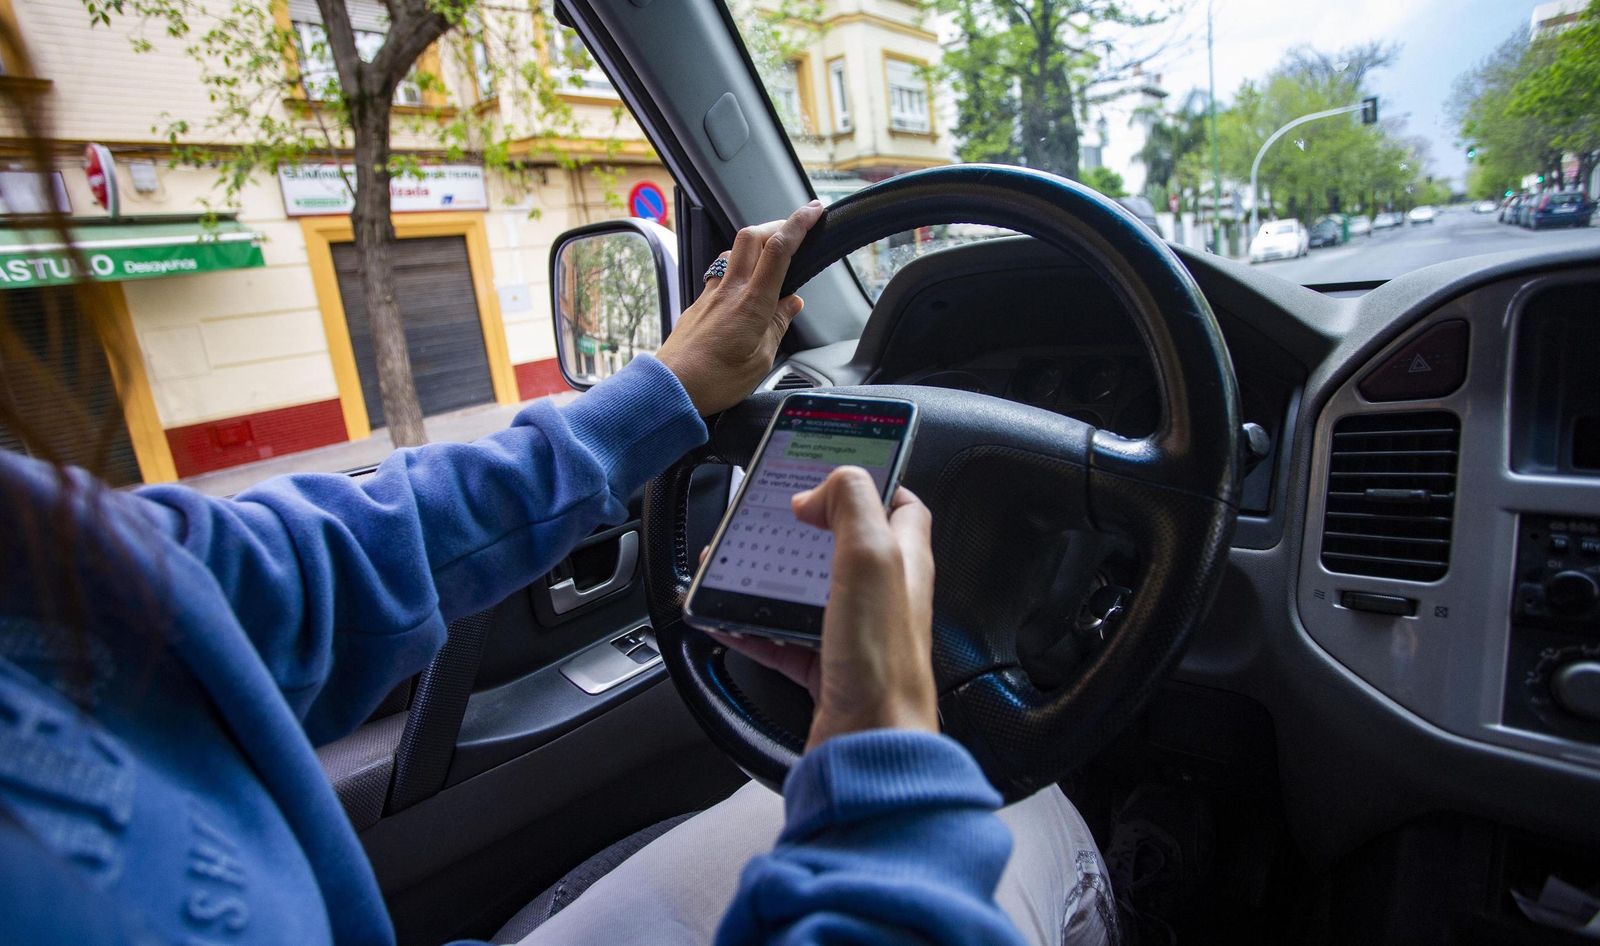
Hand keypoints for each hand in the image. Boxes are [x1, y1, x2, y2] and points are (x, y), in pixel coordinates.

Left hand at [655, 201, 824, 414]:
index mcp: (752, 302)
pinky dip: (740, 270)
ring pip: (735, 252)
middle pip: (752, 236)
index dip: (799, 225)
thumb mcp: (762, 358)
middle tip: (796, 229)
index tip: (815, 211)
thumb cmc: (715, 380)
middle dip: (777, 224)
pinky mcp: (700, 304)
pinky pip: (722, 274)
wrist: (671, 388)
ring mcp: (711, 294)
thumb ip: (778, 324)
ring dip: (756, 245)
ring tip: (773, 257)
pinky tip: (748, 288)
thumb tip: (792, 303)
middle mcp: (730, 290)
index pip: (778, 250)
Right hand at [712, 468, 937, 750]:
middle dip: (803, 527)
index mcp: (904, 563)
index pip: (901, 506)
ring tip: (733, 561)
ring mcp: (852, 634)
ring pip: (806, 591)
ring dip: (768, 573)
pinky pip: (781, 637)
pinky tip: (726, 616)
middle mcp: (883, 597)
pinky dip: (751, 623)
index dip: (871, 480)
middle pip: (842, 546)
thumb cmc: (882, 663)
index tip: (831, 468)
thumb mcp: (870, 558)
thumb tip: (823, 488)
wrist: (868, 746)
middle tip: (770, 513)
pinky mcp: (824, 668)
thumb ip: (852, 505)